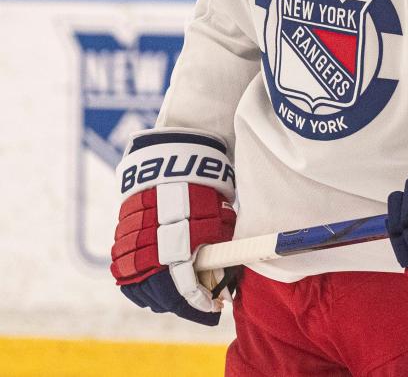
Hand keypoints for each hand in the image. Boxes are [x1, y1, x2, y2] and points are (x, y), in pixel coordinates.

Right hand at [110, 129, 236, 324]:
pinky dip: (138, 285)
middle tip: (199, 308)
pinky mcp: (120, 237)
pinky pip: (124, 272)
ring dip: (158, 298)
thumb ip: (218, 252)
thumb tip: (225, 279)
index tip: (214, 310)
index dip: (201, 304)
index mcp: (176, 248)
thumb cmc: (202, 189)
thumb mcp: (217, 220)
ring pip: (139, 288)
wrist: (172, 160)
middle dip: (181, 306)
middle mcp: (149, 251)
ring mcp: (131, 245)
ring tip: (177, 301)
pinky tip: (153, 289)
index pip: (186, 291)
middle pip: (161, 295)